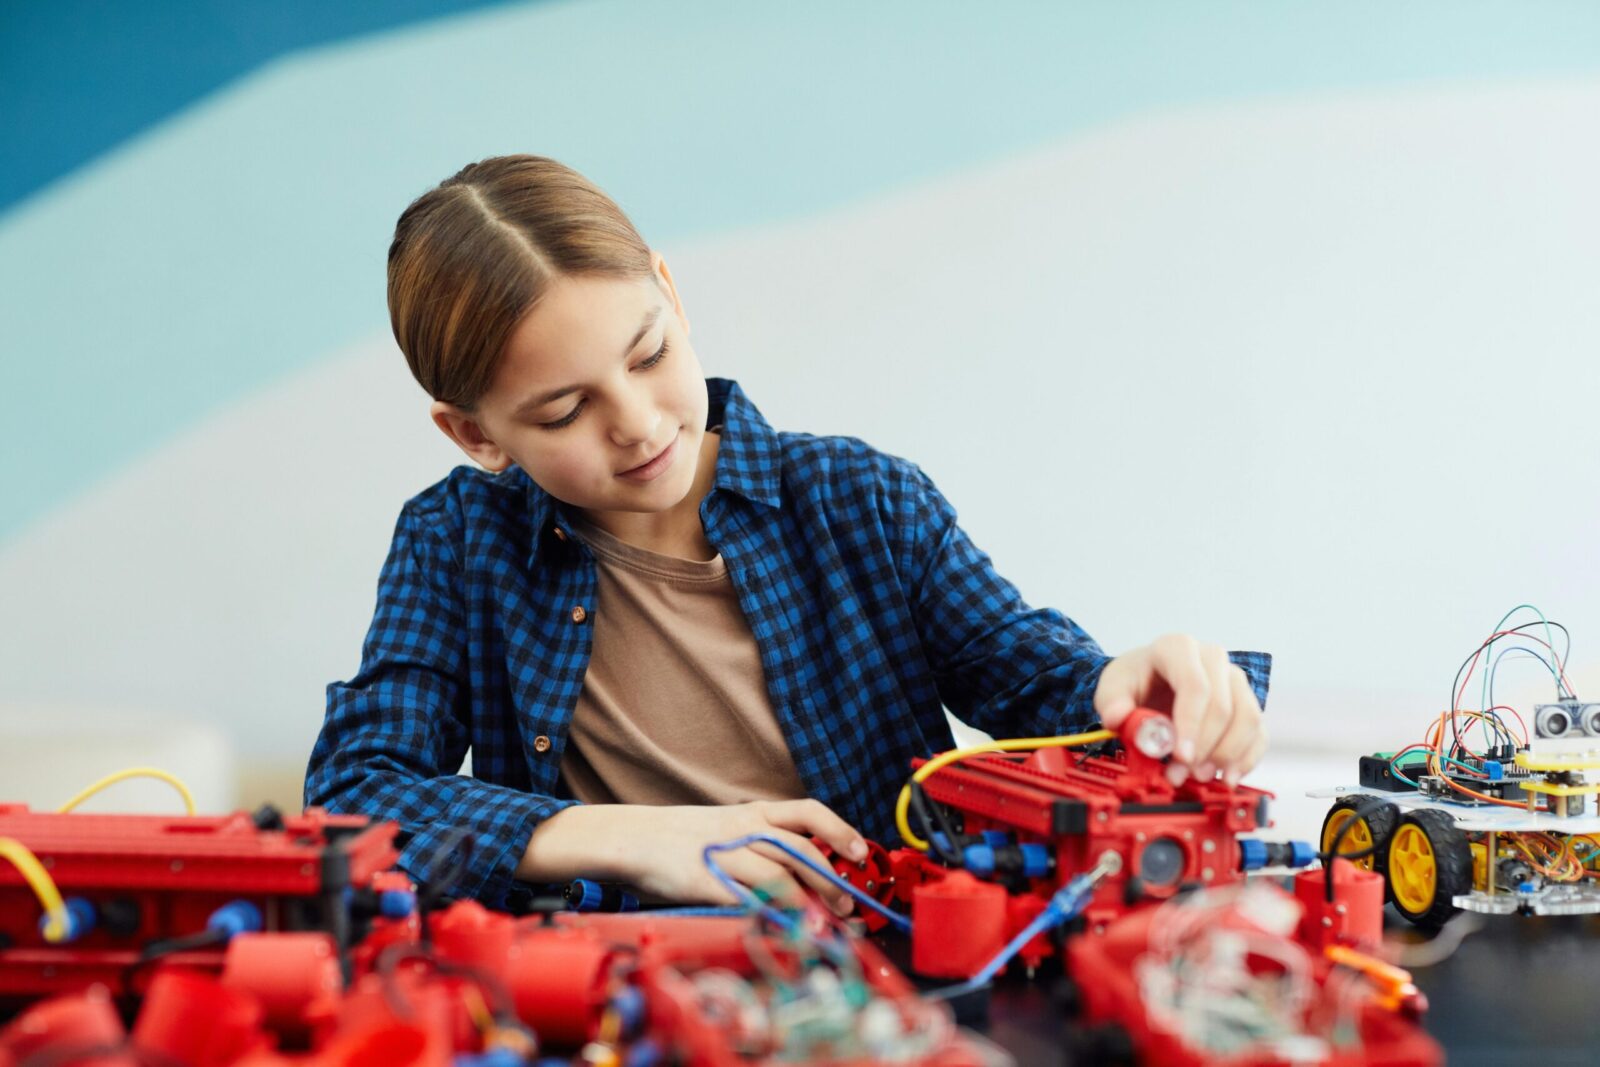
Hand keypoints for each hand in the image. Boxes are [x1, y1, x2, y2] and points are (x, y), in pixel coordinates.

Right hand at [521, 799, 867, 916]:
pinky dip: (769, 915)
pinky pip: (743, 900)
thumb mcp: (726, 826)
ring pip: (778, 875)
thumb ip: (762, 843)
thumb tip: (807, 873)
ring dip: (808, 901)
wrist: (629, 838)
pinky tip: (784, 928)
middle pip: (799, 849)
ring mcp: (722, 855)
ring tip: (824, 921)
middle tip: (848, 904)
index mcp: (750, 813)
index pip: (806, 812)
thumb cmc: (681, 838)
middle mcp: (741, 829)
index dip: (838, 829)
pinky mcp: (702, 882)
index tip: (860, 851)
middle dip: (831, 879)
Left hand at [1093, 633, 1266, 786]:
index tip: (1181, 756)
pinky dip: (1246, 759)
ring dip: (1226, 755)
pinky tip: (1227, 777)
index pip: (1195, 686)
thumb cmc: (1135, 682)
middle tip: (1181, 774)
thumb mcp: (1113, 687)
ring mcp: (1235, 680)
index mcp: (1178, 647)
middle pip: (1222, 706)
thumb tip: (1117, 717)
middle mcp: (1213, 658)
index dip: (1191, 724)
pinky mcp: (1248, 703)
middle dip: (1203, 747)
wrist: (1151, 681)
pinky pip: (1259, 732)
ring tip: (1199, 777)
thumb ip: (1112, 702)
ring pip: (1247, 719)